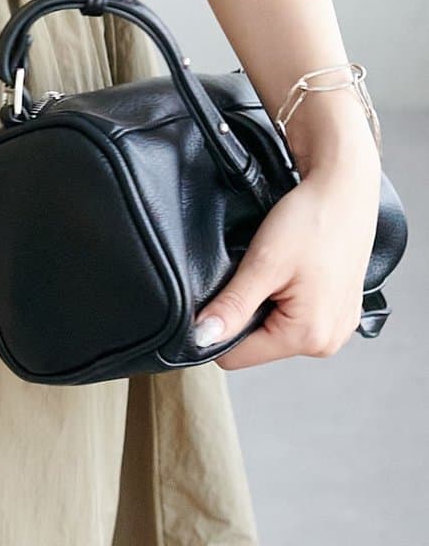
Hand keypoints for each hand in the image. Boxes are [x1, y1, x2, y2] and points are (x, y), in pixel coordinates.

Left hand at [191, 138, 382, 368]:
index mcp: (309, 337)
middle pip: (258, 343)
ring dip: (264, 302)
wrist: (344, 189)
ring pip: (275, 328)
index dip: (216, 329)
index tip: (216, 296)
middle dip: (244, 312)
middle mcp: (328, 341)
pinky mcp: (337, 310)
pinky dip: (283, 296)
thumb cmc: (312, 220)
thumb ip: (232, 306)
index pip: (238, 356)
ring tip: (273, 269)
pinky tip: (288, 270)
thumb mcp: (263, 263)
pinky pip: (295, 315)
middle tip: (251, 273)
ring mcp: (336, 327)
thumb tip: (202, 337)